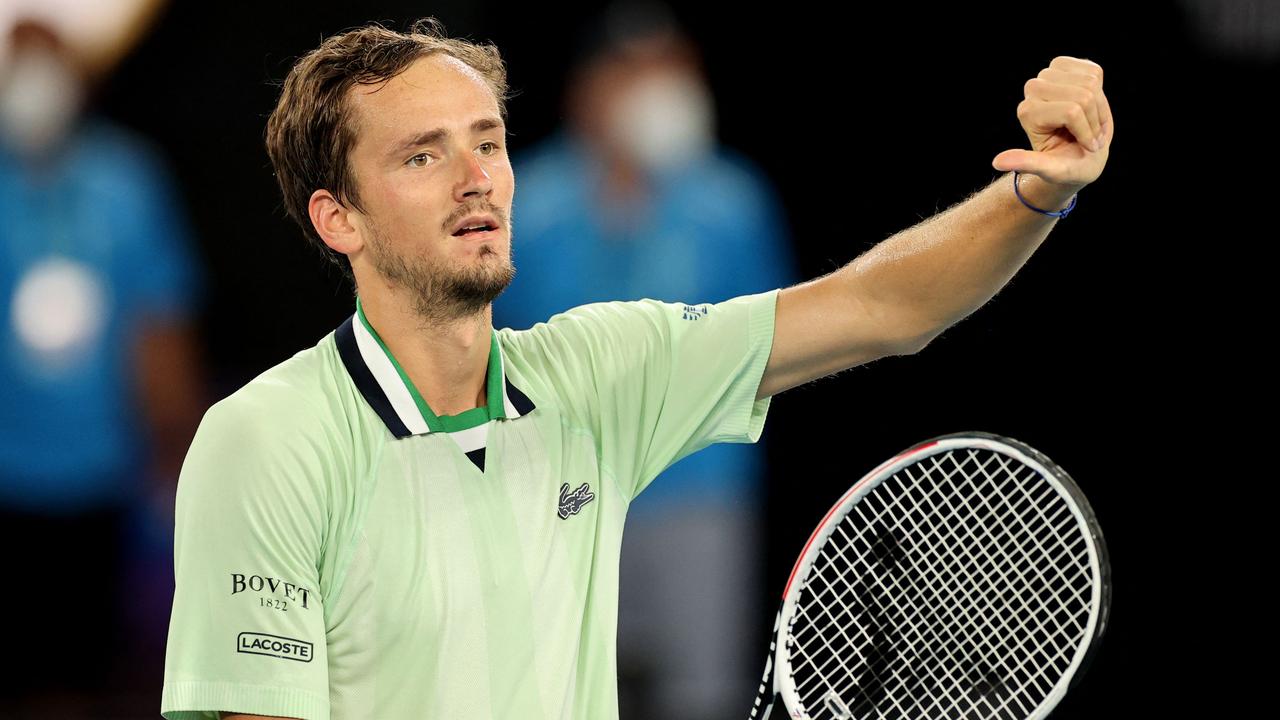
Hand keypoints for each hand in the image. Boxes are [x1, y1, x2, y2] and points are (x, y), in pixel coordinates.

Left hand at [992, 56, 1112, 188]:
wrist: (1080, 153)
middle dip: (1094, 120)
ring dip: (1099, 109)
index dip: (1086, 131)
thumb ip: (1027, 164)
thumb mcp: (1050, 170)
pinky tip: (1091, 107)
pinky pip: (1095, 72)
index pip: (1072, 112)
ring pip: (1090, 83)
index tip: (1087, 147)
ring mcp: (1048, 74)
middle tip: (1090, 138)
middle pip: (1083, 96)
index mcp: (1027, 112)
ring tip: (1091, 125)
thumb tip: (997, 163)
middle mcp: (1032, 90)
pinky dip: (1101, 93)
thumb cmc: (1067, 165)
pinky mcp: (1066, 65)